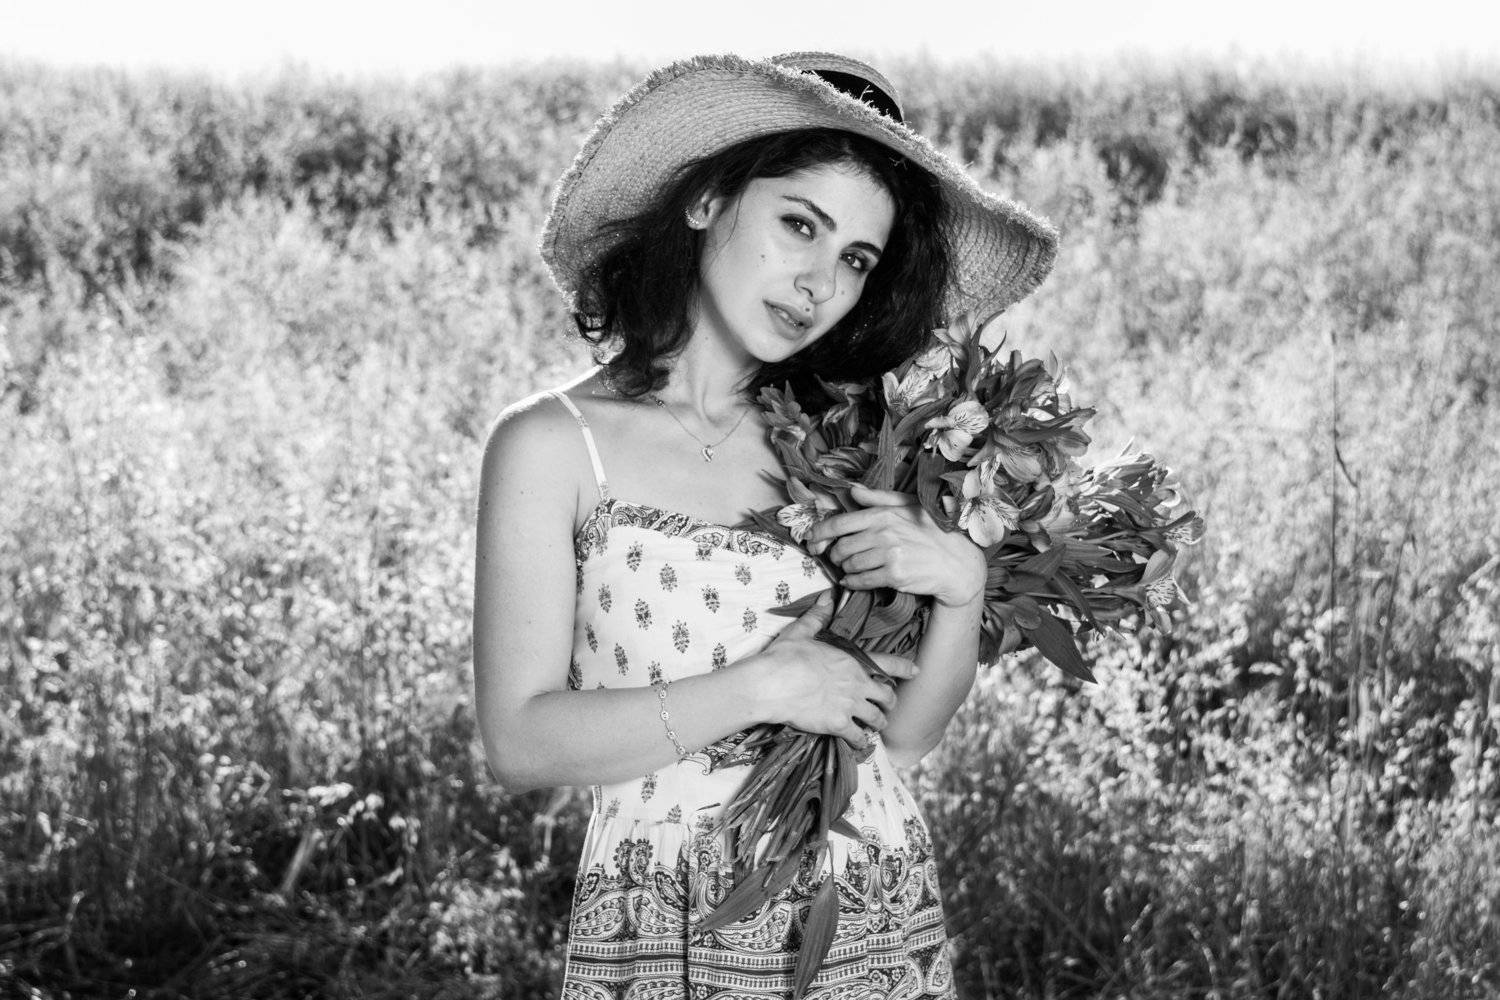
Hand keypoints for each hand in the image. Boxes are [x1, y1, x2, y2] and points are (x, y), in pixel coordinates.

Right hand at [751, 590, 918, 745]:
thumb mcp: (801, 632)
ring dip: (878, 723)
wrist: (770, 684)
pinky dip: (861, 742)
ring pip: (877, 719)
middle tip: (886, 707)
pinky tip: (860, 744)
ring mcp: (849, 706)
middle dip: (889, 702)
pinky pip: (859, 738)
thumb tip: (827, 598)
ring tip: (875, 727)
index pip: (886, 663)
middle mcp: (856, 684)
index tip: (916, 672)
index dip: (904, 668)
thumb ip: (817, 616)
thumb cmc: (784, 656)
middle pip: (887, 696)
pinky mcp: (838, 725)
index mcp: (850, 661)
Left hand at [806, 483, 985, 608]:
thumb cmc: (932, 531)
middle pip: (841, 547)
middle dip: (834, 554)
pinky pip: (861, 581)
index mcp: (883, 514)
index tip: (811, 539)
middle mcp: (884, 533)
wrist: (955, 562)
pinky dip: (852, 582)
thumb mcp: (909, 506)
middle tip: (836, 557)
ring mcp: (889, 555)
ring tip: (851, 567)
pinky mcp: (894, 575)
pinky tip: (853, 581)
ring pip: (849, 565)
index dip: (819, 532)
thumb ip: (879, 498)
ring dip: (845, 568)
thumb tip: (853, 490)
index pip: (840, 523)